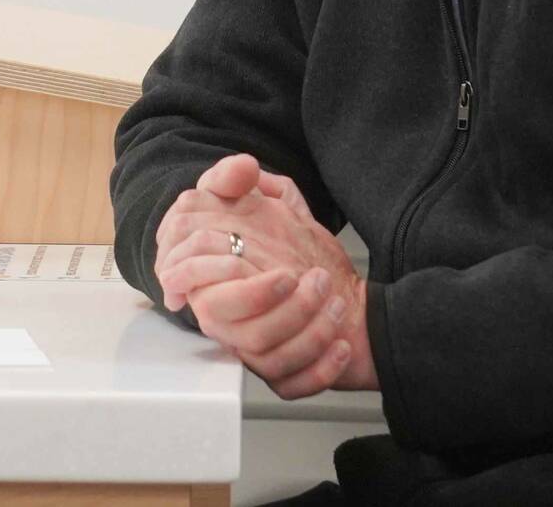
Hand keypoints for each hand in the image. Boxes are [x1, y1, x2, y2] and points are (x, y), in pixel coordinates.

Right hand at [152, 154, 377, 396]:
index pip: (211, 297)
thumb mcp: (264, 203)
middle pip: (245, 334)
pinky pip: (295, 385)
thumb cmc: (288, 248)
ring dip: (309, 332)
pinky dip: (321, 369)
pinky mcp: (283, 377)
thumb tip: (242, 167)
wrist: (333, 287)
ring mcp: (256, 354)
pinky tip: (341, 347)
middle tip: (315, 281)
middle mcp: (230, 324)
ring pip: (272, 360)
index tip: (285, 272)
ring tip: (337, 301)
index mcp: (215, 286)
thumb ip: (239, 181)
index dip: (246, 289)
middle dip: (284, 309)